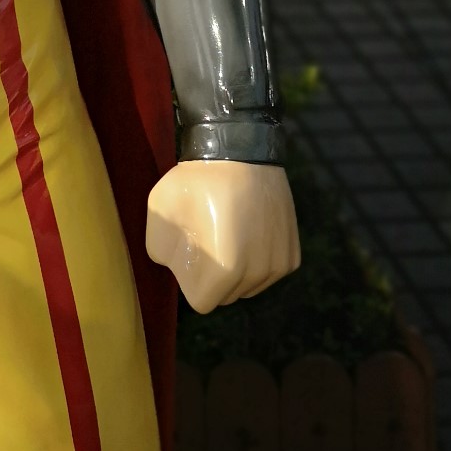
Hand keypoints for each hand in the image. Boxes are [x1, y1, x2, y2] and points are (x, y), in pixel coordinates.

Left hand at [145, 160, 299, 313]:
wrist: (240, 148)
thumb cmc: (196, 180)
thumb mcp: (160, 211)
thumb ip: (158, 251)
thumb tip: (174, 267)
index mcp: (225, 269)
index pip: (202, 301)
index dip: (189, 277)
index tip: (191, 248)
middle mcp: (257, 273)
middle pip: (226, 295)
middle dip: (213, 275)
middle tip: (209, 237)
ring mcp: (278, 264)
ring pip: (248, 286)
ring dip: (237, 269)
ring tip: (229, 231)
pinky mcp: (292, 254)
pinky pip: (269, 273)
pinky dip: (258, 260)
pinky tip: (249, 231)